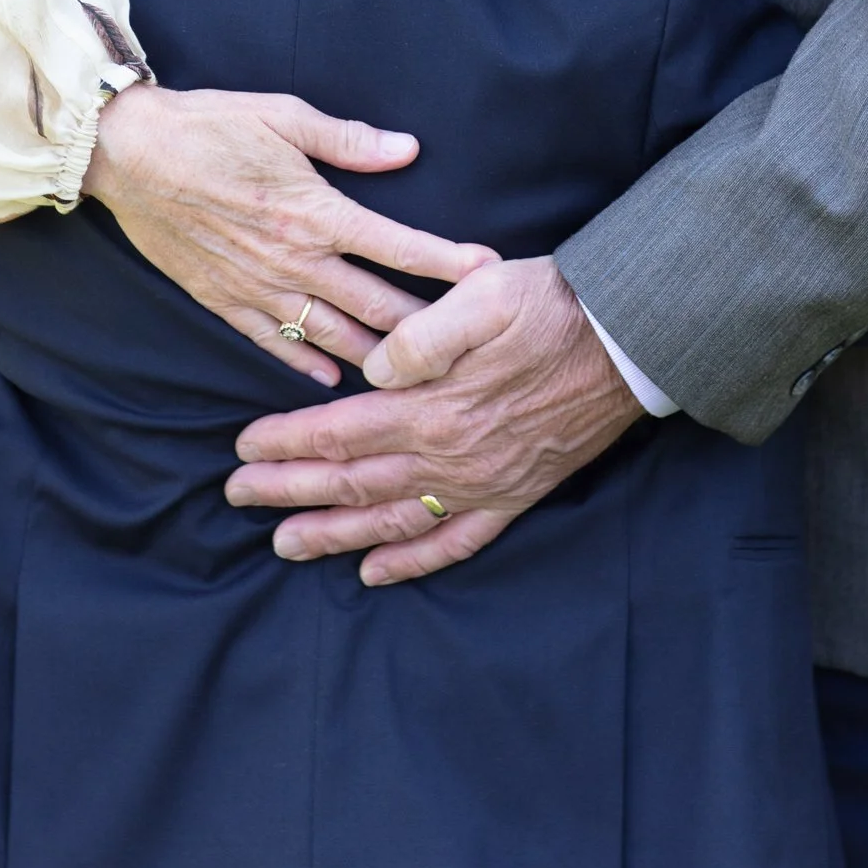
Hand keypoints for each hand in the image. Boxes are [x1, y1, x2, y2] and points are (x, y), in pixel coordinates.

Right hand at [84, 85, 496, 383]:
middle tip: (465, 347)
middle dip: (425, 327)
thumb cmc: (209, 125)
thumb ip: (348, 140)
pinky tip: (334, 381)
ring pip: (331, 335)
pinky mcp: (225, 301)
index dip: (445, 261)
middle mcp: (293, 258)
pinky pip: (275, 343)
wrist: (129, 154)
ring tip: (415, 376)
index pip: (396, 245)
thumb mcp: (284, 116)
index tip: (486, 274)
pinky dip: (307, 366)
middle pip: (374, 304)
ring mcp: (258, 286)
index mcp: (314, 210)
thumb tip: (407, 150)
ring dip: (375, 357)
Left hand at [224, 257, 640, 581]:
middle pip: (352, 482)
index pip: (341, 431)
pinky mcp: (513, 495)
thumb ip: (422, 335)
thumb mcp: (483, 295)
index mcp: (434, 405)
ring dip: (332, 535)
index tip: (241, 449)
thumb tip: (373, 372)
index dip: (287, 442)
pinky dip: (410, 562)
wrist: (629, 342)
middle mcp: (451, 455)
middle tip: (238, 498)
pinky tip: (374, 572)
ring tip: (285, 544)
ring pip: (391, 521)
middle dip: (289, 490)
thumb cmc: (552, 306)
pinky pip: (454, 541)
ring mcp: (482, 483)